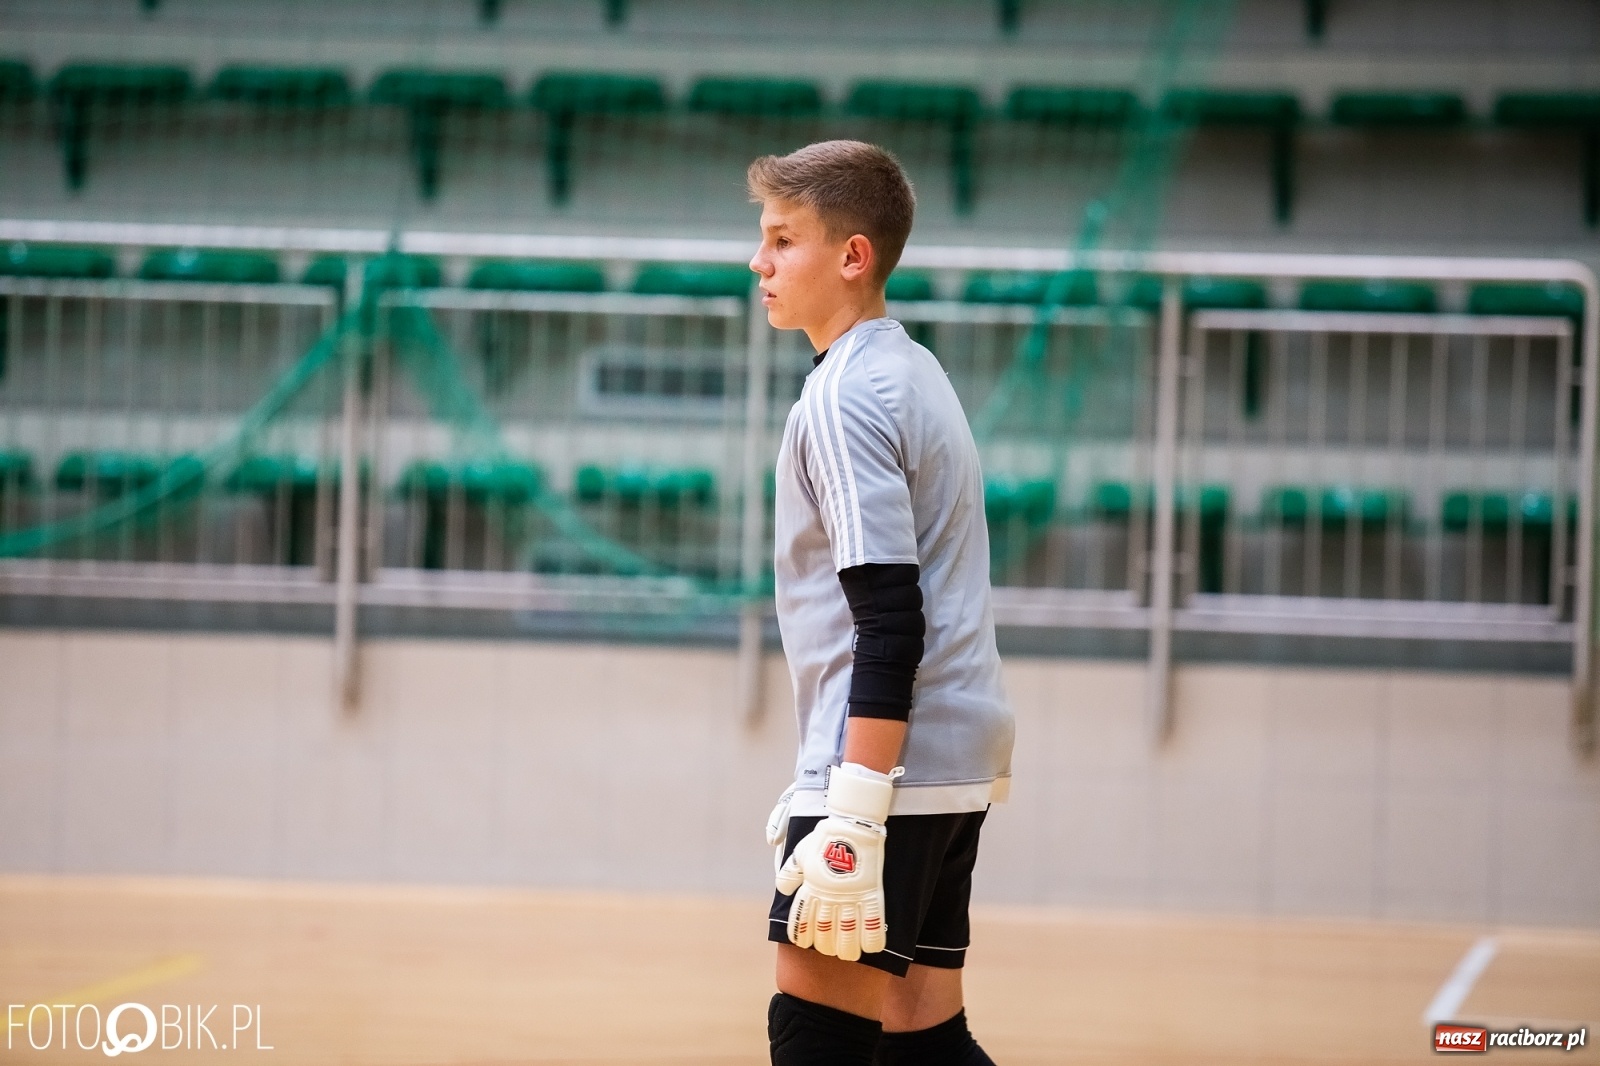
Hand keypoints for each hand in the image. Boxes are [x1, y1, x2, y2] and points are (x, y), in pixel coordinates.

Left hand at [775, 762, 897, 961]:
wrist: (852, 822)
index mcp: (811, 887)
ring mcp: (852, 896)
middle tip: (829, 948)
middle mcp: (830, 896)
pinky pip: (873, 922)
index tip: (803, 942)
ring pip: (848, 934)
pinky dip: (872, 938)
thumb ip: (791, 872)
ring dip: (847, 949)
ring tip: (847, 954)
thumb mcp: (801, 852)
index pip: (801, 919)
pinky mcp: (872, 893)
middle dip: (825, 945)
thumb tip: (782, 890)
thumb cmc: (825, 836)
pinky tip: (870, 948)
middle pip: (825, 932)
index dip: (801, 934)